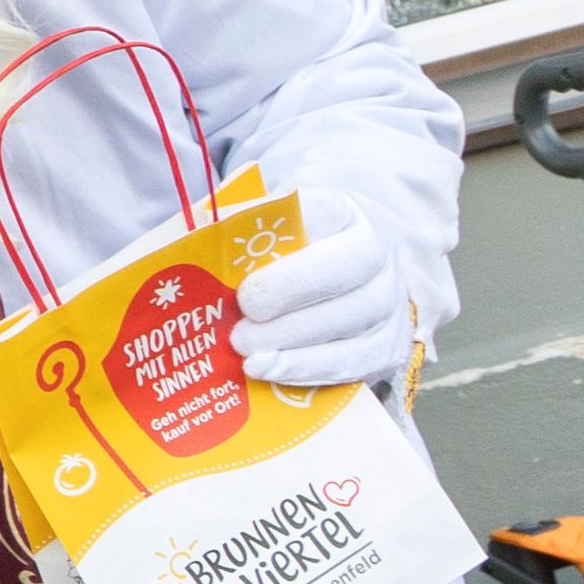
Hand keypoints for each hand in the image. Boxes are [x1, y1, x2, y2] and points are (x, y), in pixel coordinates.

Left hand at [231, 190, 404, 387]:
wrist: (346, 280)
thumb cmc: (287, 254)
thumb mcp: (264, 229)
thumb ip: (234, 230)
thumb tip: (194, 236)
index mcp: (340, 212)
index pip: (321, 215)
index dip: (284, 249)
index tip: (245, 288)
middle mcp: (376, 252)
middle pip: (342, 271)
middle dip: (285, 301)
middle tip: (239, 328)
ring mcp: (388, 301)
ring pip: (350, 320)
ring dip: (292, 343)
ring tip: (247, 355)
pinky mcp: (388, 344)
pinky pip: (353, 360)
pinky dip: (308, 369)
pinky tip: (270, 371)